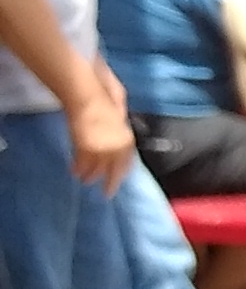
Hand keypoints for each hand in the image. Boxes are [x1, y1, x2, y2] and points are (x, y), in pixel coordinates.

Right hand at [62, 58, 130, 188]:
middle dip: (109, 183)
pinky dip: (78, 169)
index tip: (118, 179)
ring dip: (90, 176)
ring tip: (84, 180)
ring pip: (96, 170)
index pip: (127, 162)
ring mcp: (102, 149)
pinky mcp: (85, 149)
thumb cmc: (103, 96)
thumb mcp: (121, 111)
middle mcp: (117, 147)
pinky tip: (74, 172)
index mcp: (128, 138)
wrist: (86, 95)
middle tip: (106, 193)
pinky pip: (81, 164)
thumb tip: (119, 127)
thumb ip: (120, 123)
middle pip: (114, 171)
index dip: (121, 172)